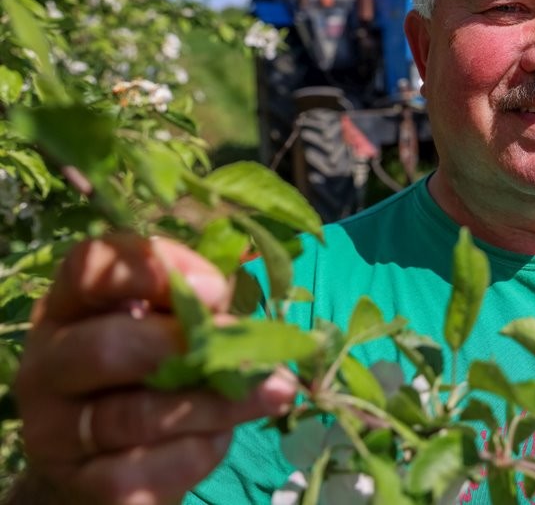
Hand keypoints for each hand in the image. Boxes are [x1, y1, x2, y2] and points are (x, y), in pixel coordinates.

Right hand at [12, 235, 296, 504]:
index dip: (150, 268)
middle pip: (105, 347)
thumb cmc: (149, 374)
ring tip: (274, 392)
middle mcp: (46, 365)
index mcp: (68, 308)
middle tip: (245, 351)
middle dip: (186, 347)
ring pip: (135, 416)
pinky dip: (197, 452)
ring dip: (217, 403)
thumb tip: (236, 323)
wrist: (107, 466)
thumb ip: (194, 312)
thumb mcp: (166, 329)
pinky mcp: (80, 485)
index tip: (216, 287)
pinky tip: (223, 438)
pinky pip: (145, 470)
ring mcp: (54, 430)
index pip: (88, 266)